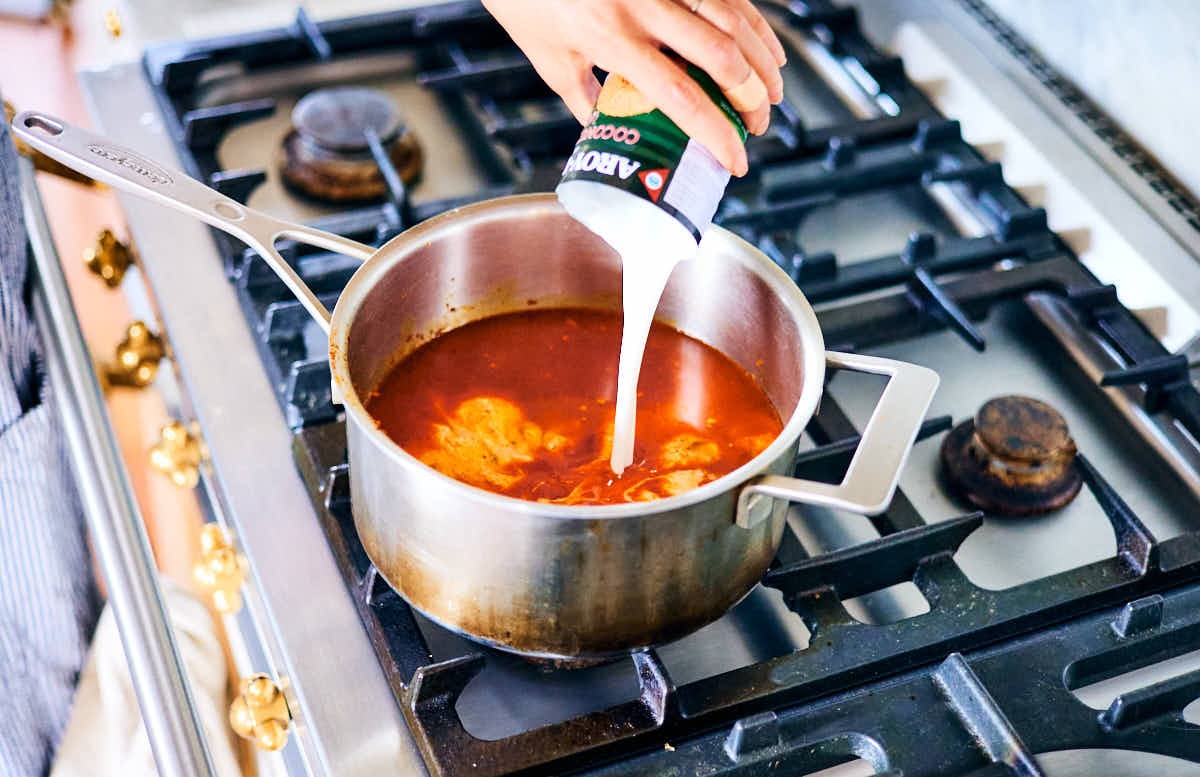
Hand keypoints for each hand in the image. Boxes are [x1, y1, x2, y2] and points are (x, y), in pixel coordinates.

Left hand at [482, 0, 785, 175]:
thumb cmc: (526, 1)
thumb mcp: (550, 59)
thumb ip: (586, 97)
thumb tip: (611, 132)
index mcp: (610, 39)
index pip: (679, 96)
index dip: (716, 133)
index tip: (735, 161)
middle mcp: (641, 4)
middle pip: (720, 55)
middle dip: (751, 96)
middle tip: (758, 126)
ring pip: (732, 17)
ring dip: (763, 58)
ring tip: (775, 93)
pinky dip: (754, 22)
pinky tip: (766, 48)